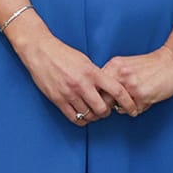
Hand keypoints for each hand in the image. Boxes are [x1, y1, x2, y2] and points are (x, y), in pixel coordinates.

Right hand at [12, 24, 136, 124]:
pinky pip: (74, 117)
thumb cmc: (63, 54)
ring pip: (89, 115)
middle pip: (102, 109)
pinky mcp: (58, 100)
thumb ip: (96, 75)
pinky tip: (83, 115)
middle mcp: (82, 84)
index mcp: (92, 72)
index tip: (132, 108)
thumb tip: (107, 88)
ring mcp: (69, 93)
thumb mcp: (85, 61)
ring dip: (94, 116)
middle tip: (106, 110)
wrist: (40, 52)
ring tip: (93, 111)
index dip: (127, 102)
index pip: (116, 91)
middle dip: (107, 112)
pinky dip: (81, 120)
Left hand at [98, 46, 172, 114]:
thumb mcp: (127, 65)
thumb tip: (102, 97)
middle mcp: (119, 74)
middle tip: (118, 106)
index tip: (105, 101)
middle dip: (109, 106)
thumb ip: (114, 77)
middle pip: (103, 99)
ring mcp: (129, 85)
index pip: (95, 87)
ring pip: (118, 107)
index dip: (99, 97)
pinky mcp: (141, 95)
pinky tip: (147, 99)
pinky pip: (133, 110)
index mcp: (113, 66)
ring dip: (126, 108)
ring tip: (135, 101)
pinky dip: (139, 108)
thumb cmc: (152, 65)